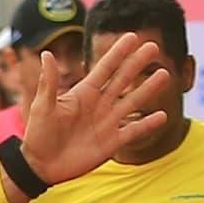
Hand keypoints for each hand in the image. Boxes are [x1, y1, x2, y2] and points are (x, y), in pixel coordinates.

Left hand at [14, 33, 181, 182]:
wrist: (41, 165)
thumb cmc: (39, 134)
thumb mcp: (42, 106)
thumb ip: (48, 82)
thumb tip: (47, 54)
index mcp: (83, 93)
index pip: (105, 68)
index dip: (118, 53)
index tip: (132, 37)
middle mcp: (99, 104)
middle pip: (123, 80)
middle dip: (137, 64)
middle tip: (153, 47)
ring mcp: (107, 123)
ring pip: (132, 102)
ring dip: (148, 89)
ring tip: (165, 74)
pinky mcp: (112, 143)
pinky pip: (133, 131)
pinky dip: (147, 124)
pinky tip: (163, 115)